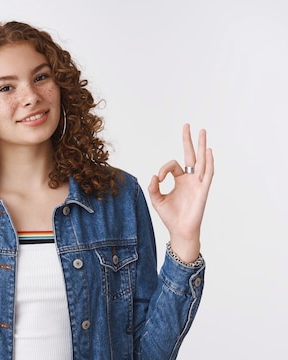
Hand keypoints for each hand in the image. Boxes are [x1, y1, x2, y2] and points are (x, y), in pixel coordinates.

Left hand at [148, 124, 213, 262]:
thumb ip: (153, 188)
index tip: (158, 179)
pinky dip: (209, 162)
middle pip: (191, 155)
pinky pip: (208, 174)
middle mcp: (190, 179)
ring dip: (202, 146)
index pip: (172, 165)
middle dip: (189, 140)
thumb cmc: (170, 216)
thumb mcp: (157, 200)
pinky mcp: (203, 190)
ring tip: (202, 131)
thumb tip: (153, 176)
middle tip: (187, 125)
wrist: (180, 230)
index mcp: (179, 180)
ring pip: (201, 160)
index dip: (163, 169)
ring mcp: (198, 183)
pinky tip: (208, 151)